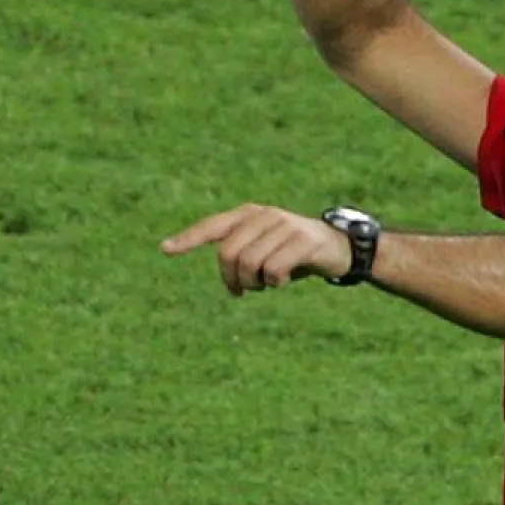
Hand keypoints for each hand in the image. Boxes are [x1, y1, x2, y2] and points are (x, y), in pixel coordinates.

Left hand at [160, 204, 350, 294]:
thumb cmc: (293, 252)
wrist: (339, 247)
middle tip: (245, 290)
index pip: (212, 227)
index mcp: (249, 215)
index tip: (165, 249)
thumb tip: (226, 277)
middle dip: (233, 279)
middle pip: (228, 254)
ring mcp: (284, 225)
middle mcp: (263, 215)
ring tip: (268, 284)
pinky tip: (285, 280)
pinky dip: (275, 282)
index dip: (188, 239)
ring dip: (256, 283)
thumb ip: (242, 252)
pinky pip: (274, 269)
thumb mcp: (265, 247)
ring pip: (249, 263)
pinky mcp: (302, 239)